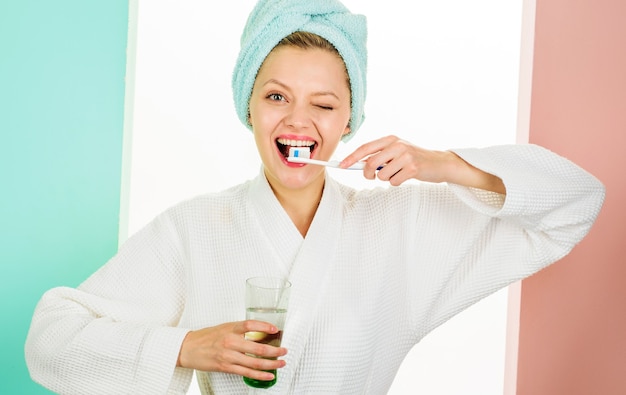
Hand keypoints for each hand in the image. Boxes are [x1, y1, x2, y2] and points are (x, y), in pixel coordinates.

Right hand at [177, 320, 286, 380]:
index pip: (250, 325)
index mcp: (230, 328)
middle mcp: (230, 342)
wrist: (187, 348)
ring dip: (271, 364)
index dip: (265, 326)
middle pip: (258, 347)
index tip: (276, 329)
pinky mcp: (226, 367)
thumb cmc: (206, 337)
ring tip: (281, 363)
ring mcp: (228, 356)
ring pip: (255, 362)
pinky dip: (260, 375)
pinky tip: (269, 375)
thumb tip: (259, 332)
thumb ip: (240, 329)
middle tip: (284, 350)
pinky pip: (247, 373)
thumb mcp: (224, 327)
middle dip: (275, 351)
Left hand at [340, 135, 504, 192]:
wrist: (440, 163)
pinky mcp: (413, 167)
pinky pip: (394, 181)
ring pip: (381, 175)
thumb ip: (380, 155)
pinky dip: (397, 182)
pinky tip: (406, 177)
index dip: (351, 157)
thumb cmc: (415, 159)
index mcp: (390, 139)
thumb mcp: (397, 152)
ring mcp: (405, 155)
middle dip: (368, 174)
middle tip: (373, 176)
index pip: (365, 148)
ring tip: (398, 173)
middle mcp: (397, 145)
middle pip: (370, 163)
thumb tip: (358, 163)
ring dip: (387, 179)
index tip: (341, 165)